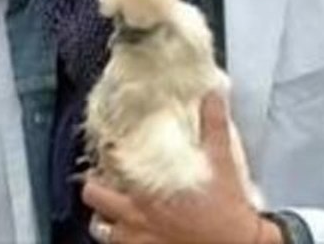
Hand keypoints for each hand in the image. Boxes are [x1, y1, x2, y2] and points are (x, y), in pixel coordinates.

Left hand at [81, 93, 279, 243]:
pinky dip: (125, 241)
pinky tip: (137, 233)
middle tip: (105, 188)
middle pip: (95, 210)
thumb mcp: (221, 163)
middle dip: (97, 197)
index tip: (104, 162)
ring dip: (108, 223)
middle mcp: (134, 223)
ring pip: (104, 234)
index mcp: (142, 197)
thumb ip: (213, 126)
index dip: (96, 173)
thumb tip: (213, 95)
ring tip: (116, 213)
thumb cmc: (228, 210)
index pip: (98, 184)